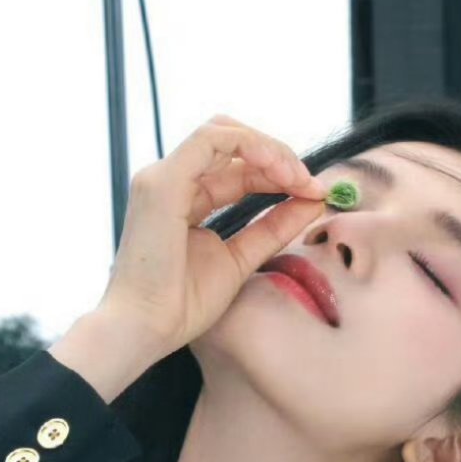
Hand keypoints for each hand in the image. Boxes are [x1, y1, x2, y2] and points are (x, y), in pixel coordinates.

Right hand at [95, 114, 328, 354]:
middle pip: (231, 144)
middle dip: (277, 156)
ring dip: (268, 149)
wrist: (146, 328)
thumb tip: (313, 201)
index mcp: (184, 200)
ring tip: (298, 177)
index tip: (313, 194)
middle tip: (310, 184)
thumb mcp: (240, 259)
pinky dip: (250, 145)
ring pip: (223, 132)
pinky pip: (211, 140)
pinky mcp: (163, 181)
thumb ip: (273, 228)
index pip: (237, 170)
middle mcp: (171, 182)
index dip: (279, 175)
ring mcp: (162, 178)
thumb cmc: (181, 305)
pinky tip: (278, 168)